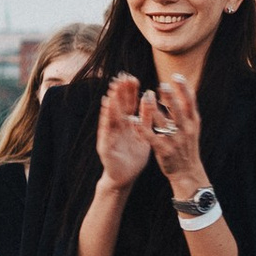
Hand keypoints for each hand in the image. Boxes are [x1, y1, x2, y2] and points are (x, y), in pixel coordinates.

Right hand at [95, 74, 154, 191]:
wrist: (125, 178)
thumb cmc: (134, 157)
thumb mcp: (144, 135)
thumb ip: (146, 118)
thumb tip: (150, 96)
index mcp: (128, 125)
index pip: (129, 104)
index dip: (130, 91)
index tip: (132, 78)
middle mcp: (117, 127)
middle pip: (118, 106)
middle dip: (119, 92)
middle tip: (121, 77)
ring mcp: (110, 135)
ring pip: (110, 116)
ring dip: (111, 102)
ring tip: (112, 89)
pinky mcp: (105, 145)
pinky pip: (106, 130)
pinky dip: (105, 118)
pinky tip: (106, 108)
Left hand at [141, 76, 206, 197]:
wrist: (187, 172)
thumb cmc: (186, 146)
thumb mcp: (191, 127)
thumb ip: (185, 111)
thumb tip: (178, 89)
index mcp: (193, 122)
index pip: (191, 102)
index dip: (184, 89)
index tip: (176, 76)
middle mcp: (186, 130)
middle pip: (178, 110)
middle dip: (170, 97)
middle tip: (162, 84)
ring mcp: (176, 140)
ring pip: (164, 122)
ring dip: (154, 109)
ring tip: (146, 96)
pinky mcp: (165, 150)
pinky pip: (152, 137)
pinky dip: (142, 129)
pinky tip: (134, 120)